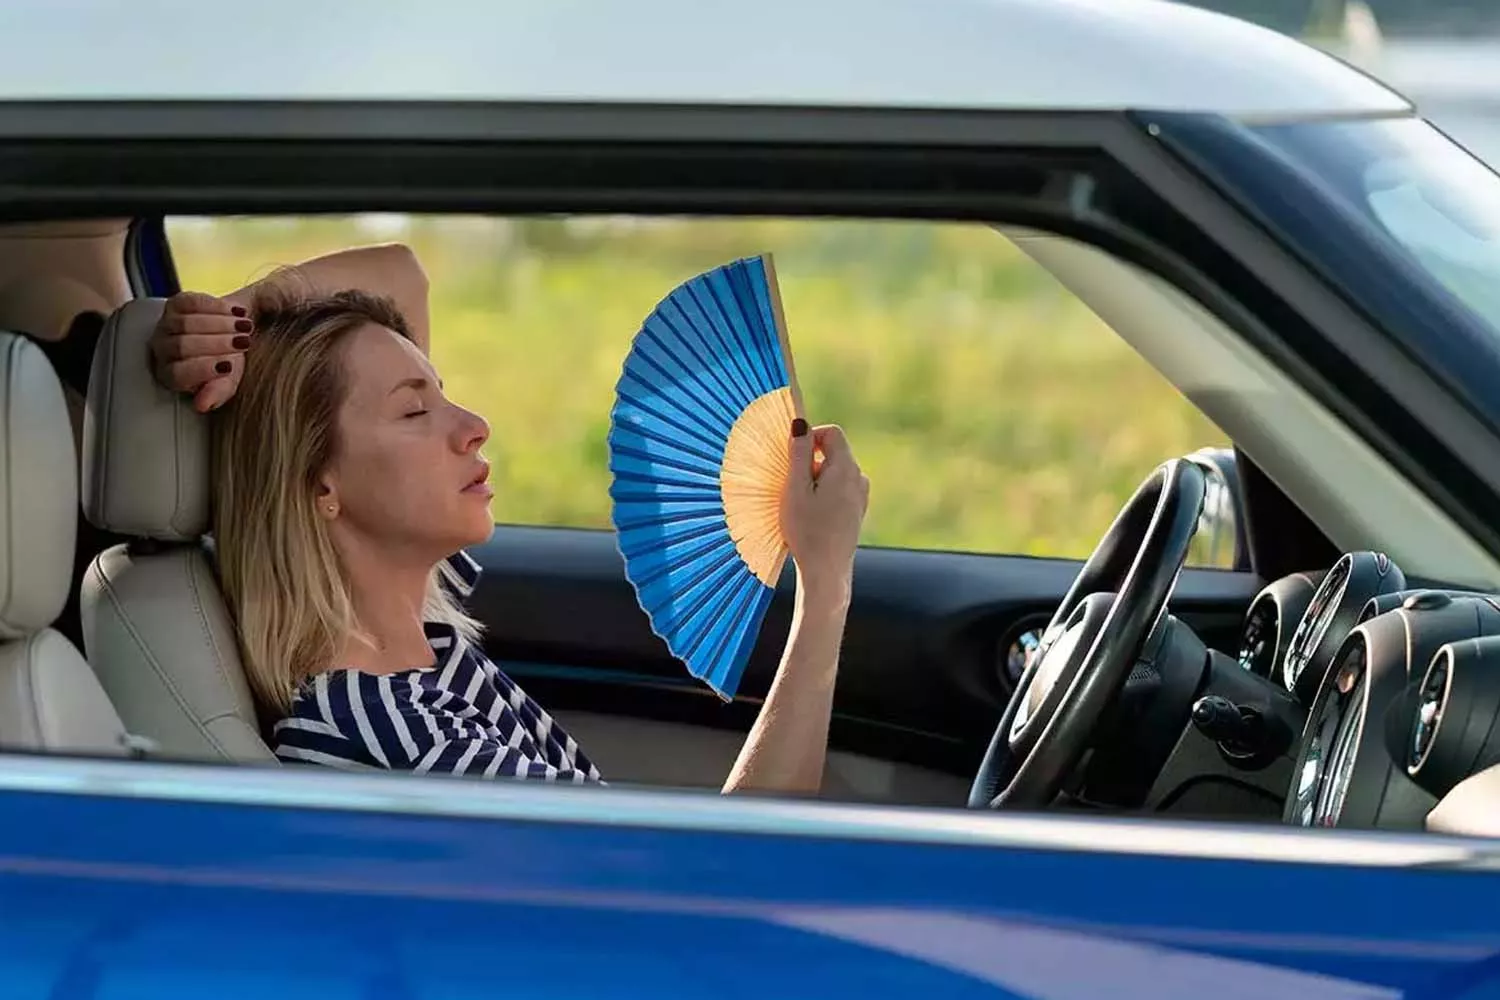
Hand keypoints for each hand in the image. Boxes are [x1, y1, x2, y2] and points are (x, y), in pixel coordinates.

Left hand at [149, 292, 252, 411]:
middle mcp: (161, 350)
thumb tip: (203, 405)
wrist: (237, 332)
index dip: (202, 369)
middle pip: (181, 346)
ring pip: (184, 323)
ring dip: (219, 324)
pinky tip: (235, 312)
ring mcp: (165, 325)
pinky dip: (216, 306)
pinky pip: (190, 303)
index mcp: (170, 375)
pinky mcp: (175, 304)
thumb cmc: (231, 361)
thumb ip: (218, 391)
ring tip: (245, 326)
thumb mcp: (230, 380)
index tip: (230, 365)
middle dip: (216, 344)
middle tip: (244, 342)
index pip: (177, 374)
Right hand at [781, 419, 868, 608]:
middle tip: (793, 488)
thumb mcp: (795, 488)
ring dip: (815, 480)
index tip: (793, 458)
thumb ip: (799, 453)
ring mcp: (860, 496)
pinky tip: (812, 517)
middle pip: (833, 452)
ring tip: (802, 506)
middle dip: (810, 462)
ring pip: (834, 472)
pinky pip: (838, 489)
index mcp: (846, 468)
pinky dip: (823, 494)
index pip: (832, 432)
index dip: (810, 437)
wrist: (826, 572)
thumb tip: (801, 423)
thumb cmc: (807, 531)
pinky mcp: (856, 511)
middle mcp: (859, 478)